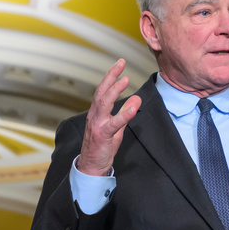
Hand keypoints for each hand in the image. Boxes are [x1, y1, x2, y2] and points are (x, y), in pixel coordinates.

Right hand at [78, 59, 141, 175]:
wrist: (91, 166)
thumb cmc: (102, 146)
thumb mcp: (115, 127)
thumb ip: (125, 112)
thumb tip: (136, 98)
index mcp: (96, 112)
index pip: (102, 90)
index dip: (110, 76)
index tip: (119, 64)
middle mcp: (94, 116)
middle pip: (101, 91)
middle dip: (111, 76)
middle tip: (121, 63)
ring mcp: (97, 125)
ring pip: (103, 103)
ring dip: (114, 90)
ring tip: (125, 79)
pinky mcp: (103, 136)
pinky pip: (114, 124)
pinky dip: (124, 114)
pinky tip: (133, 107)